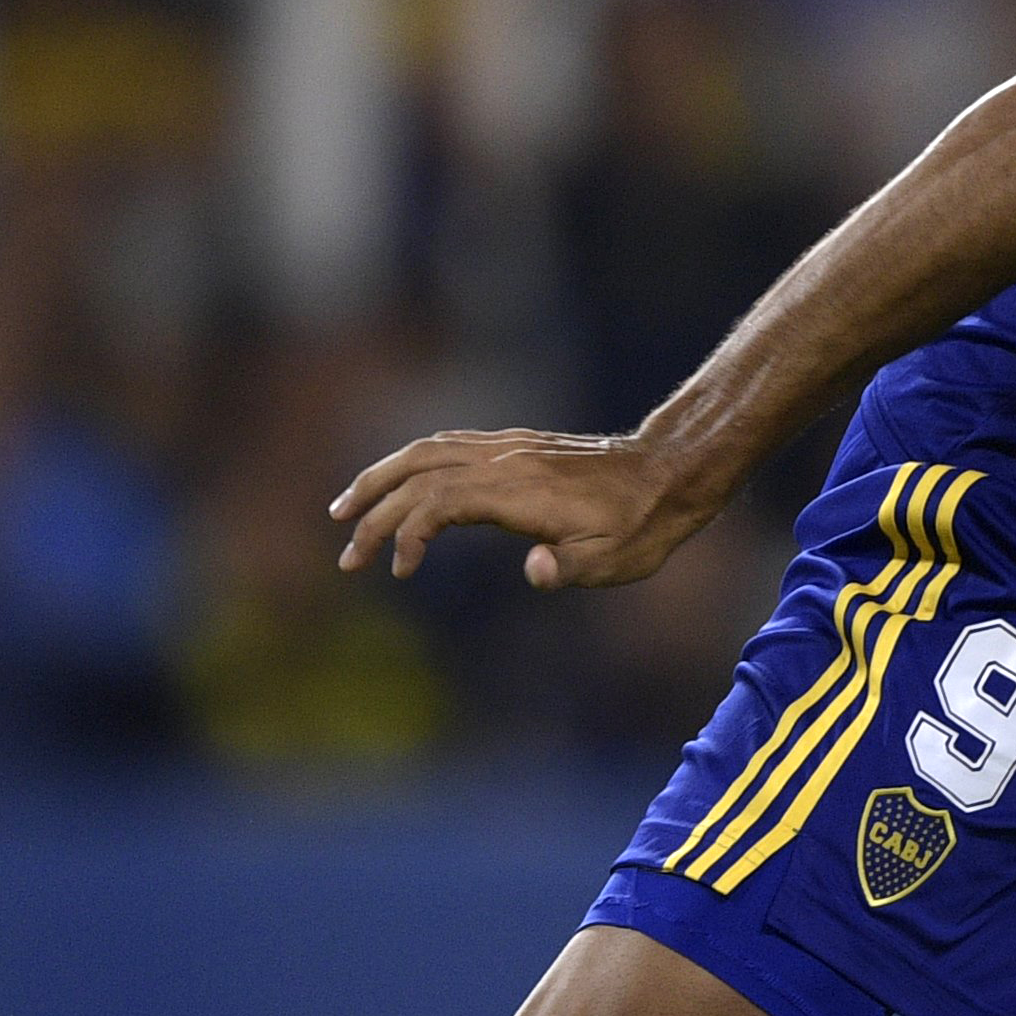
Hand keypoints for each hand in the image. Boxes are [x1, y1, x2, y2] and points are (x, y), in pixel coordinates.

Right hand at [329, 429, 715, 590]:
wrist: (670, 473)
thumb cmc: (642, 525)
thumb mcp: (614, 560)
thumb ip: (567, 567)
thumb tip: (534, 569)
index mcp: (517, 490)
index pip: (436, 502)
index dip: (405, 534)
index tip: (399, 570)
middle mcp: (504, 460)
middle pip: (415, 471)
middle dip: (371, 507)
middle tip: (345, 551)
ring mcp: (508, 448)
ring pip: (426, 451)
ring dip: (381, 477)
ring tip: (346, 507)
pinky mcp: (515, 446)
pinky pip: (449, 445)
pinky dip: (412, 463)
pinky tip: (398, 482)